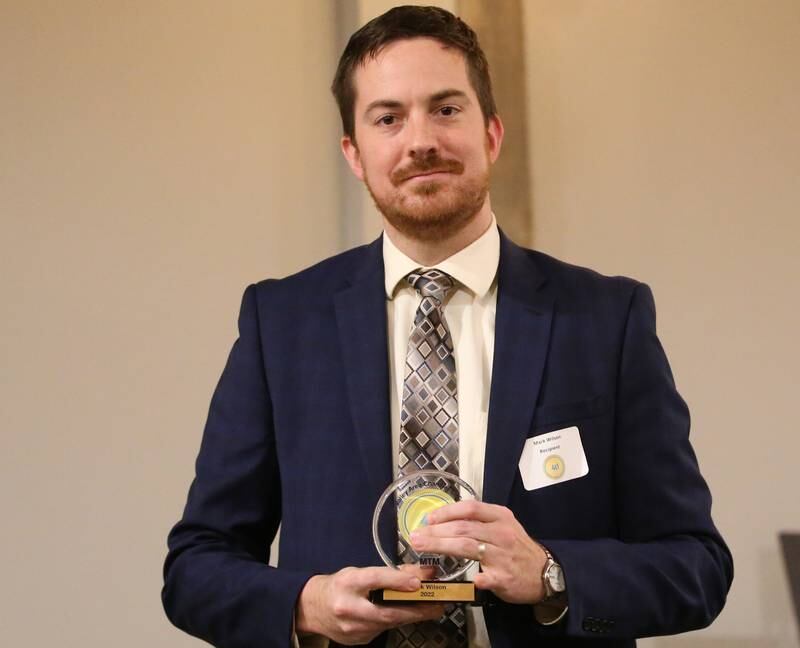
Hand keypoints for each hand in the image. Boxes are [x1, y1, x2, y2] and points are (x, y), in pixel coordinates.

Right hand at [295, 566, 444, 644]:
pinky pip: (381, 630)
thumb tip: (419, 573)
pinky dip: (395, 622)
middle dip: (416, 609)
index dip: (398, 580)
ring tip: (429, 609)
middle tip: (437, 605)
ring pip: (388, 624)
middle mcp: (348, 607)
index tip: (418, 582)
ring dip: (410, 616)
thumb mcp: (359, 572)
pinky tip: (405, 615)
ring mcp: (352, 628)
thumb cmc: (339, 586)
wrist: (313, 609)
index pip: (374, 579)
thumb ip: (388, 573)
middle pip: (386, 611)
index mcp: (347, 583)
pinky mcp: (357, 640)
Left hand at [410, 501, 547, 603]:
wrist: (545, 572)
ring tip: (422, 547)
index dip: (447, 512)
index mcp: (499, 517)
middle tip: (415, 536)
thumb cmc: (516, 548)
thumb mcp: (503, 525)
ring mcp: (503, 556)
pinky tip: (469, 579)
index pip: (470, 508)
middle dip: (435, 532)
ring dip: (441, 546)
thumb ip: (478, 521)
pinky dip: (478, 579)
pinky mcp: (504, 578)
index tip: (428, 519)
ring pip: (467, 547)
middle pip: (463, 528)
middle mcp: (501, 533)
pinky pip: (488, 577)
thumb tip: (444, 519)